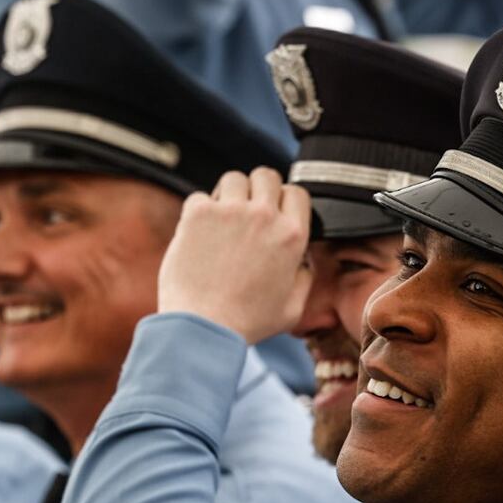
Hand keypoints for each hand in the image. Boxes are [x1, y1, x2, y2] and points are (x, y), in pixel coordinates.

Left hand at [157, 167, 312, 344]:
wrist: (203, 327)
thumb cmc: (246, 324)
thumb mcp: (292, 308)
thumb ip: (304, 279)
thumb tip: (303, 262)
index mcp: (292, 236)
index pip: (297, 192)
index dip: (285, 200)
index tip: (273, 213)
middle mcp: (265, 216)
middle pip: (266, 176)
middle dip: (258, 189)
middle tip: (245, 211)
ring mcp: (230, 211)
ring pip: (234, 178)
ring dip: (228, 195)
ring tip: (222, 220)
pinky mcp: (198, 214)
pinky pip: (201, 196)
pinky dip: (199, 212)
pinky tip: (199, 234)